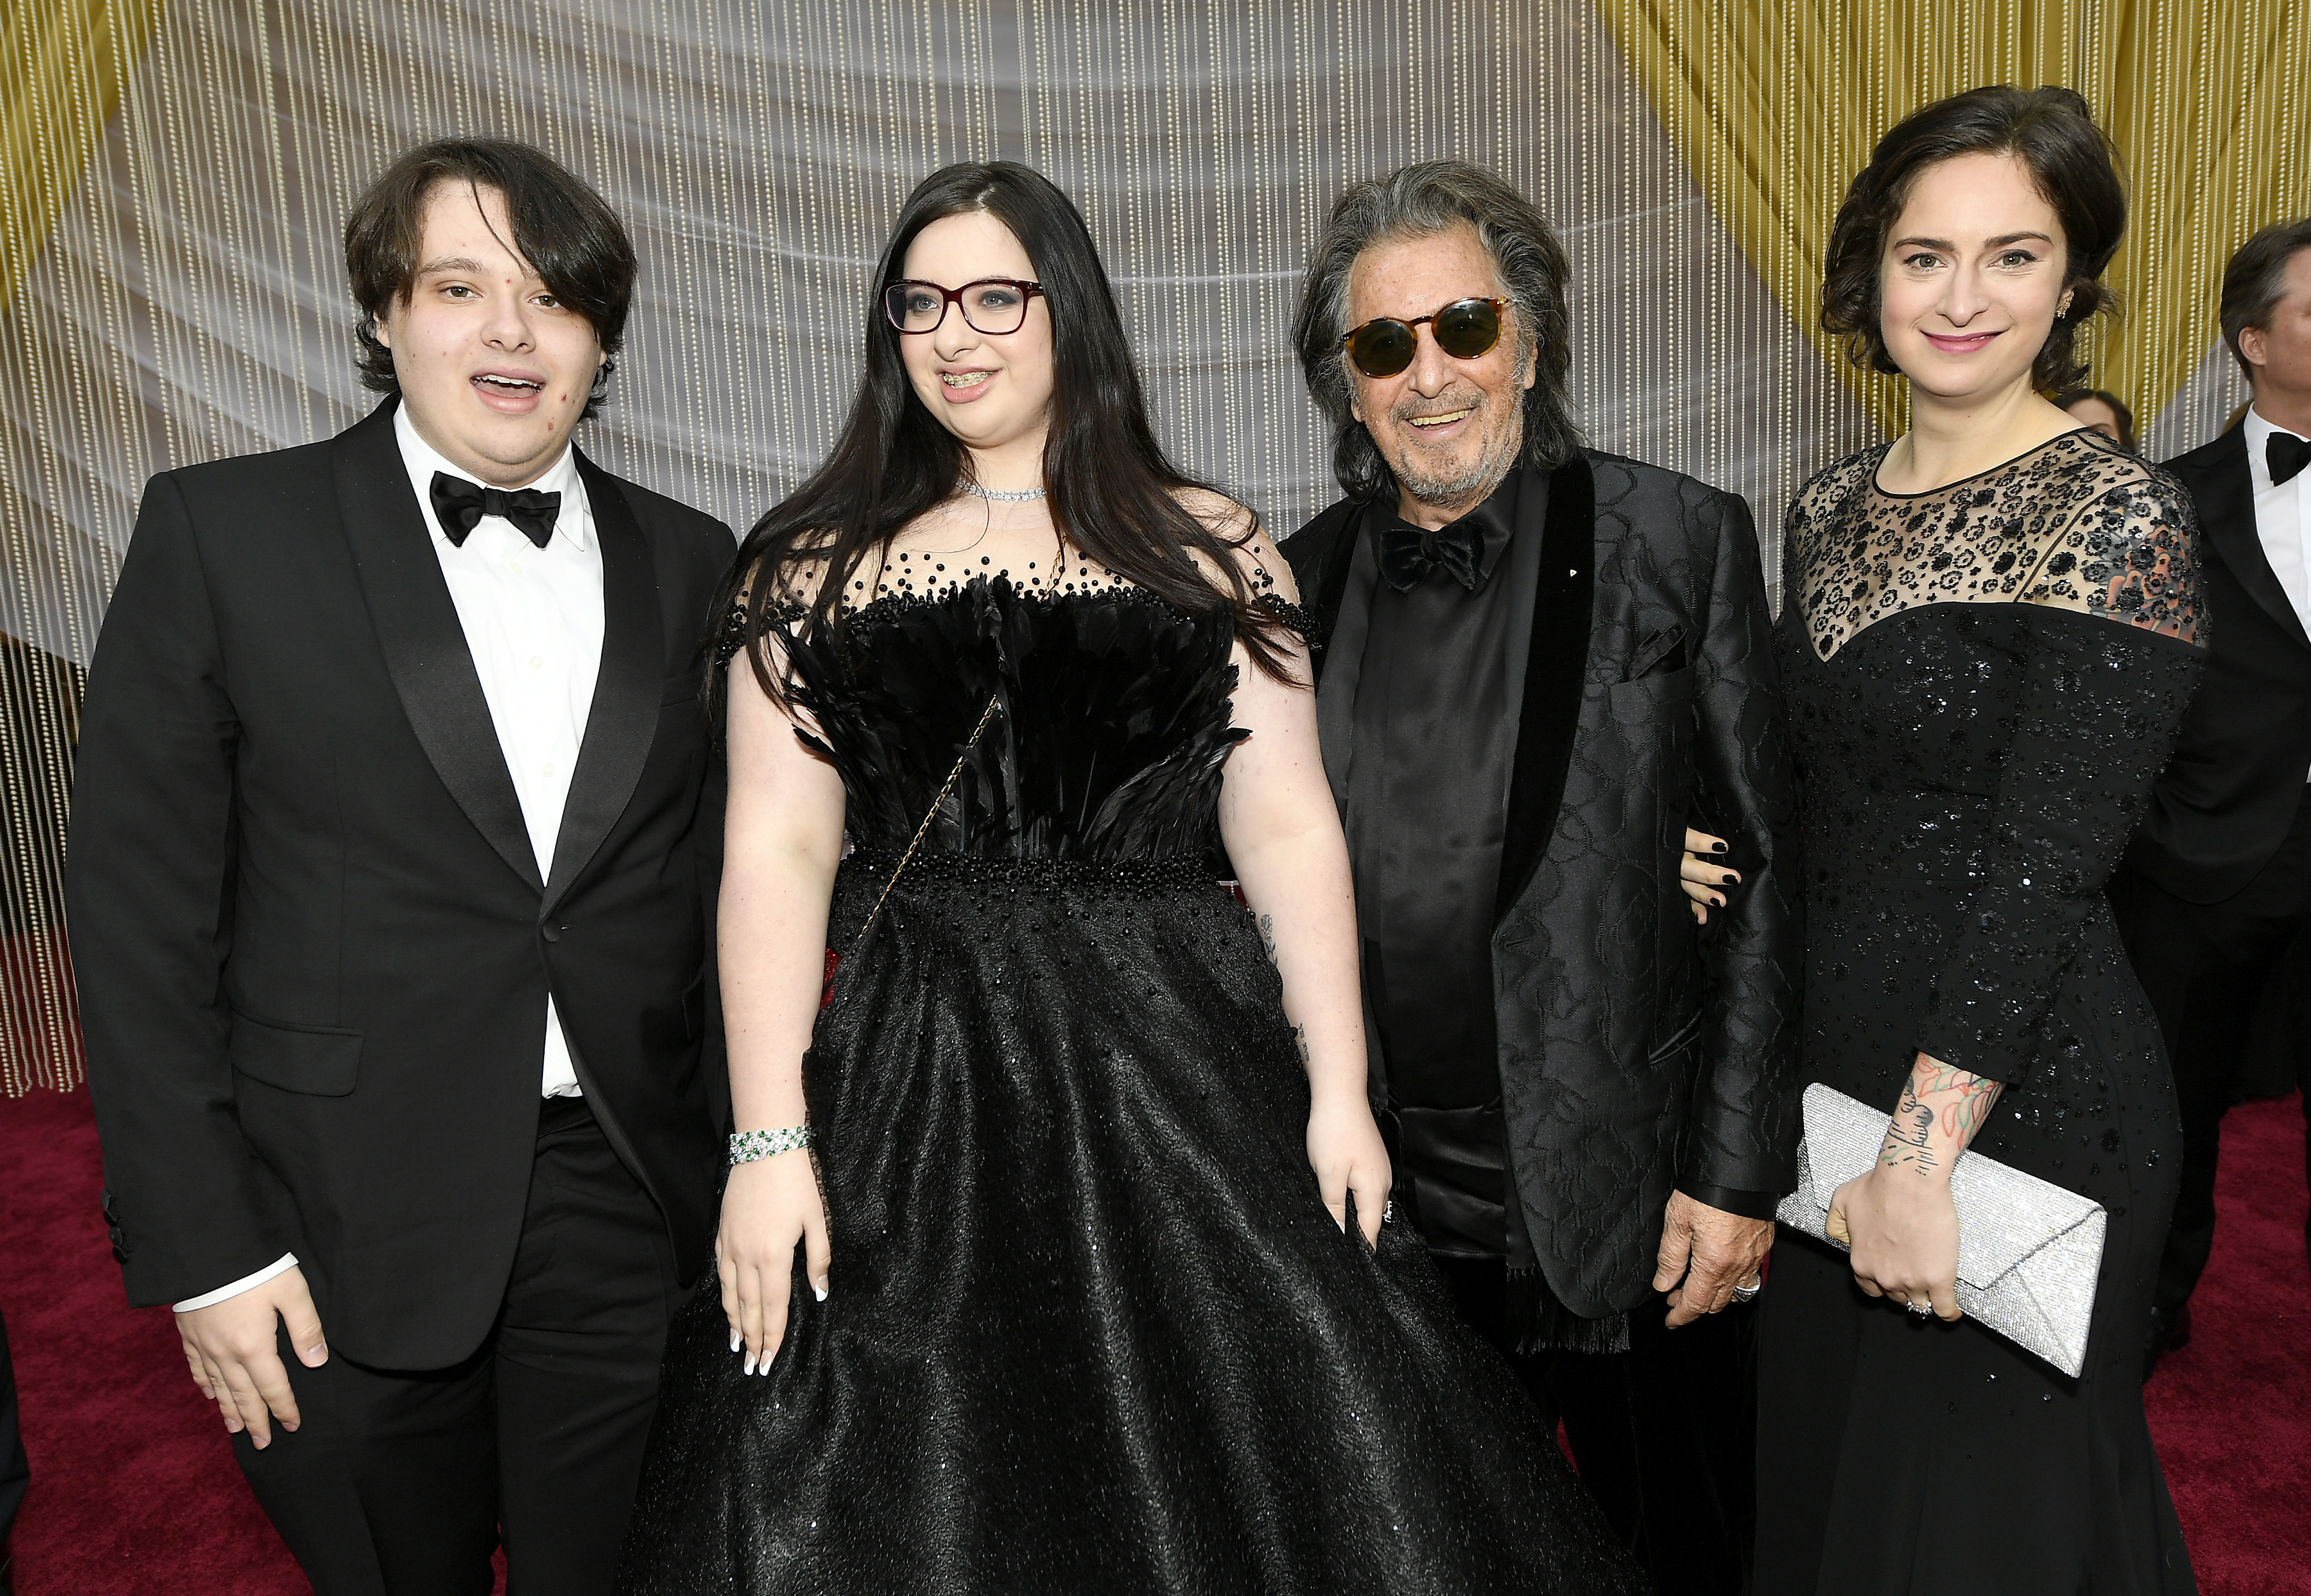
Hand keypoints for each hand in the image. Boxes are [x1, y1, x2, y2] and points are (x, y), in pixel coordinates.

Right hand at [175, 1266, 327, 1448]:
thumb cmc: (254, 1267)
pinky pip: (196, 1368)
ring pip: (219, 1387)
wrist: (205, 1249)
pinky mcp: (188, 1333)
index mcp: (254, 1346)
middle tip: (263, 1443)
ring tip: (237, 1430)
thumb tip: (316, 1361)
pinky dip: (204, 1385)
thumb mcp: (291, 1290)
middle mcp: (225, 1353)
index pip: (273, 1387)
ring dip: (230, 1410)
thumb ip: (306, 1327)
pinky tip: (210, 1394)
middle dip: (255, 1421)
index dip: (283, 1408)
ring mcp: (203, 1345)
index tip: (292, 1426)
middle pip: (243, 1396)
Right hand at [717, 1149, 830, 1374]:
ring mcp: (730, 1245)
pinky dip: (723, 1295)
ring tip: (738, 1346)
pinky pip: (720, 1273)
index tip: (770, 1361)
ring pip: (729, 1294)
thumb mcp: (818, 1219)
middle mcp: (747, 1257)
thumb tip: (819, 1293)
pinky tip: (726, 1305)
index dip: (773, 1336)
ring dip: (734, 1322)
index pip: (774, 1307)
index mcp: (774, 1256)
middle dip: (753, 1339)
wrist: (765, 1146)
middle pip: (749, 1308)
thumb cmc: (797, 1181)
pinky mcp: (722, 1233)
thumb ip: (819, 1259)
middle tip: (753, 1367)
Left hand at [1306, 1091, 1390, 1248]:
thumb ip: (1335, 1207)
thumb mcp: (1328, 1174)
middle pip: (1371, 1218)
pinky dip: (1354, 1197)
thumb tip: (1341, 1234)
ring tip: (1340, 1228)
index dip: (1361, 1249)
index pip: (1371, 1230)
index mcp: (1375, 1189)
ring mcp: (1378, 1169)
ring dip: (1355, 1215)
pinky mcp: (1370, 1159)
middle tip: (1341, 1251)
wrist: (1340, 1094)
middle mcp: (1383, 1181)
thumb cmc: (1333, 1131)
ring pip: (1367, 1202)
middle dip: (1358, 1234)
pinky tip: (1340, 1197)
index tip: (1351, 1265)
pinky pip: (1364, 1187)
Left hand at [1652, 1192, 1772, 1326]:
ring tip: (1698, 1289)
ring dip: (1716, 1297)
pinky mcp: (1763, 1244)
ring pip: (1736, 1292)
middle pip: (1717, 1302)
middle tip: (1676, 1300)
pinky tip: (1723, 1272)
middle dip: (1695, 1306)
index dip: (1681, 1316)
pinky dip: (1735, 1282)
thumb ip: (1670, 1258)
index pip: (1696, 1303)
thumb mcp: (1677, 1222)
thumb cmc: (1709, 1189)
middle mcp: (1738, 1265)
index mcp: (1714, 1263)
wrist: (1741, 1169)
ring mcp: (1754, 1256)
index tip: (1671, 1320)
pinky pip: (1751, 1276)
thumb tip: (1663, 1283)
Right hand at [1679, 827, 1737, 924]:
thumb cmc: (1675, 829)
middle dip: (1709, 874)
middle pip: (1687, 867)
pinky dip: (1694, 909)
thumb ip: (1695, 828)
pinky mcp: (1676, 887)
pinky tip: (1703, 918)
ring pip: (1686, 886)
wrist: (1646, 841)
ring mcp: (1673, 874)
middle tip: (1732, 877)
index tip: (1722, 846)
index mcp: (1674, 839)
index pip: (1686, 839)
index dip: (1701, 843)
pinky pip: (1684, 900)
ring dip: (1704, 895)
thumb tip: (1720, 834)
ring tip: (1721, 901)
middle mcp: (1671, 859)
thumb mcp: (1682, 821)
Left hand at [1826, 1163, 1961, 1319]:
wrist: (1911, 1180)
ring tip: (1933, 1289)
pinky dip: (1948, 1312)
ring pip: (1919, 1304)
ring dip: (1925, 1298)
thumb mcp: (1842, 1201)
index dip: (1882, 1283)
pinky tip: (1951, 1311)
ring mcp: (1912, 1281)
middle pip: (1896, 1296)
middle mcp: (1884, 1277)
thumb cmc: (1880, 1187)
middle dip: (1903, 1287)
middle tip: (1914, 1272)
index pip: (1871, 1288)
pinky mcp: (1938, 1279)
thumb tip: (1842, 1239)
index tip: (1892, 1276)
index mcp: (1862, 1263)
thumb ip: (1836, 1224)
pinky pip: (1944, 1309)